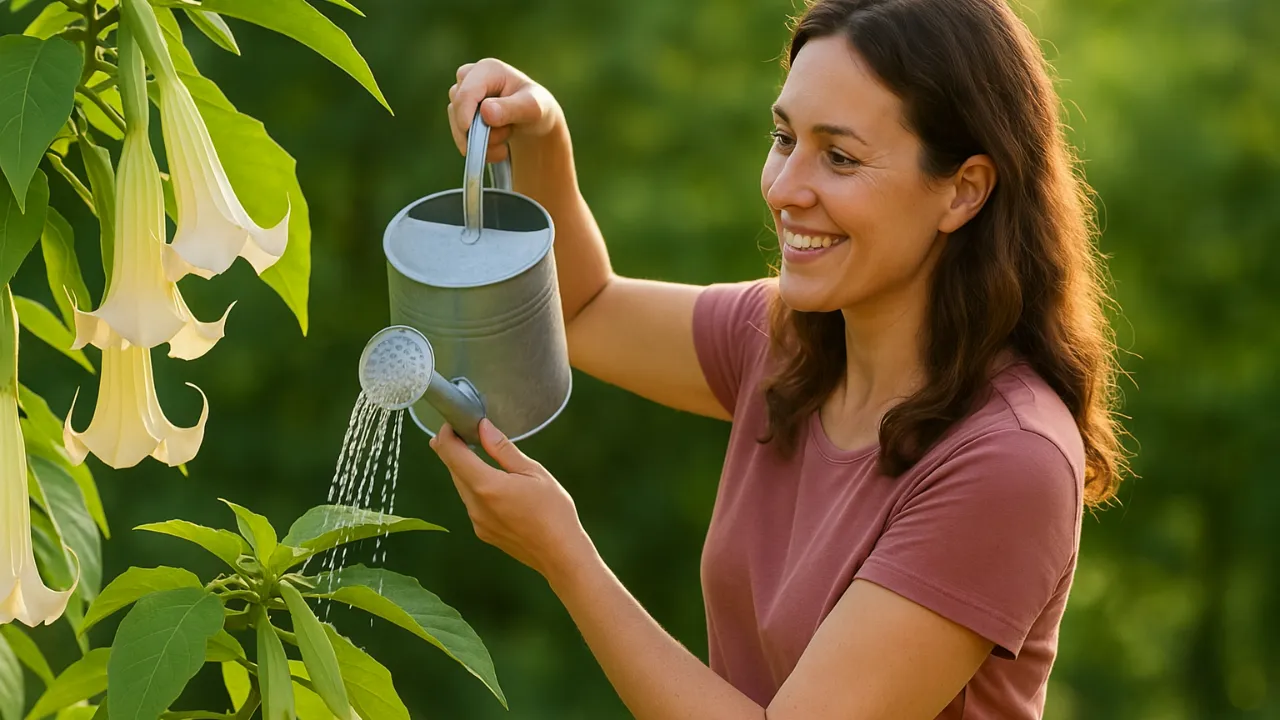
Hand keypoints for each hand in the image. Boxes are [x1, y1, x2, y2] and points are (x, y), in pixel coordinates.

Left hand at [429, 419, 590, 581]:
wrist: (560, 554)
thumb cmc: (554, 510)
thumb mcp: (533, 472)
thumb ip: (503, 449)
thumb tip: (482, 427)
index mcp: (487, 485)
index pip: (452, 454)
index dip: (446, 435)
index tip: (452, 423)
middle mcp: (475, 505)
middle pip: (453, 470)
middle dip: (453, 449)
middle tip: (462, 431)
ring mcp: (477, 521)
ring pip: (462, 487)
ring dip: (465, 469)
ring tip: (477, 454)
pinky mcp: (482, 532)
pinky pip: (471, 503)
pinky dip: (475, 488)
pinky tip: (493, 484)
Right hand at [447, 58, 564, 163]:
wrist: (532, 120)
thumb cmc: (535, 107)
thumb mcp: (532, 108)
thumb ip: (511, 109)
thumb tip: (485, 112)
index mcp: (488, 69)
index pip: (467, 92)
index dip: (464, 113)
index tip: (467, 131)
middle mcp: (470, 78)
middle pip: (458, 108)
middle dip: (480, 129)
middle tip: (507, 135)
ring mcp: (461, 95)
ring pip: (457, 124)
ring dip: (482, 141)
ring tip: (507, 138)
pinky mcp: (459, 112)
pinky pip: (459, 135)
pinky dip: (478, 147)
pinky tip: (498, 147)